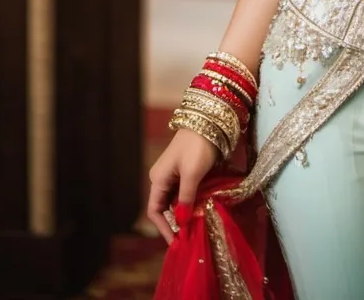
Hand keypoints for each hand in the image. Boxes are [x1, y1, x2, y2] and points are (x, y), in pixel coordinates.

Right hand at [147, 128, 219, 244]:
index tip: (176, 241)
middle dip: (175, 222)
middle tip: (188, 237)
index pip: (155, 211)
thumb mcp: (192, 174)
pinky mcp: (185, 170)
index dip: (164, 227)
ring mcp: (173, 173)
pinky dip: (190, 201)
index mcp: (158, 179)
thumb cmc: (197, 146)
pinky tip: (200, 209)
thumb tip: (182, 222)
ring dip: (184, 212)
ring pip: (176, 199)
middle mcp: (162, 178)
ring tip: (195, 226)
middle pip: (165, 207)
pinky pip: (184, 191)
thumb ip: (186, 198)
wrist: (208, 121)